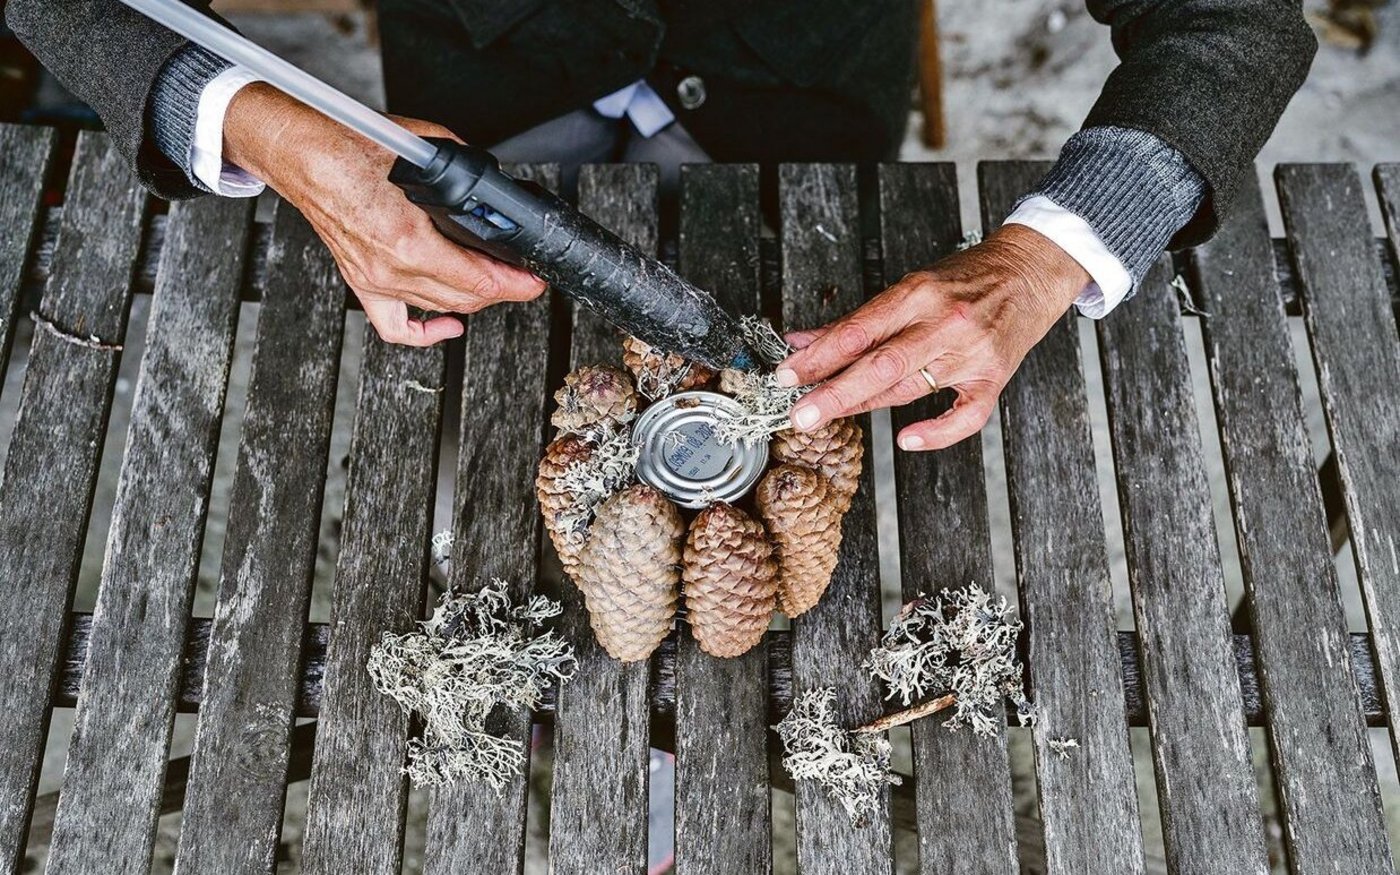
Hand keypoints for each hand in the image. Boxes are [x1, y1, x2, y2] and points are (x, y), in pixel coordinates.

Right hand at [223, 83, 545, 345]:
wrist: (302, 155)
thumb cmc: (350, 146)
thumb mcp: (425, 149)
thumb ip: (464, 175)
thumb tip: (494, 186)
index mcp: (407, 240)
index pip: (478, 281)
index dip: (516, 285)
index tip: (535, 281)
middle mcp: (391, 269)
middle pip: (465, 299)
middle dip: (502, 290)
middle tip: (523, 277)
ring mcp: (375, 280)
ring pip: (440, 308)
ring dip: (473, 299)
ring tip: (494, 283)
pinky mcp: (362, 282)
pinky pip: (396, 327)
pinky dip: (426, 332)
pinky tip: (449, 324)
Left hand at [774, 225, 1089, 450]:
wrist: (1030, 272)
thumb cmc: (965, 279)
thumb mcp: (910, 287)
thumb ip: (858, 320)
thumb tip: (803, 341)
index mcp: (919, 293)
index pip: (859, 330)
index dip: (819, 356)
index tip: (787, 375)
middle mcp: (945, 322)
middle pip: (881, 365)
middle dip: (835, 392)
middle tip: (799, 414)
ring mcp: (972, 352)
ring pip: (911, 388)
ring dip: (864, 405)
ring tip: (827, 413)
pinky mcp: (994, 377)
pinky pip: (965, 416)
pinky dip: (935, 432)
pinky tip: (906, 439)